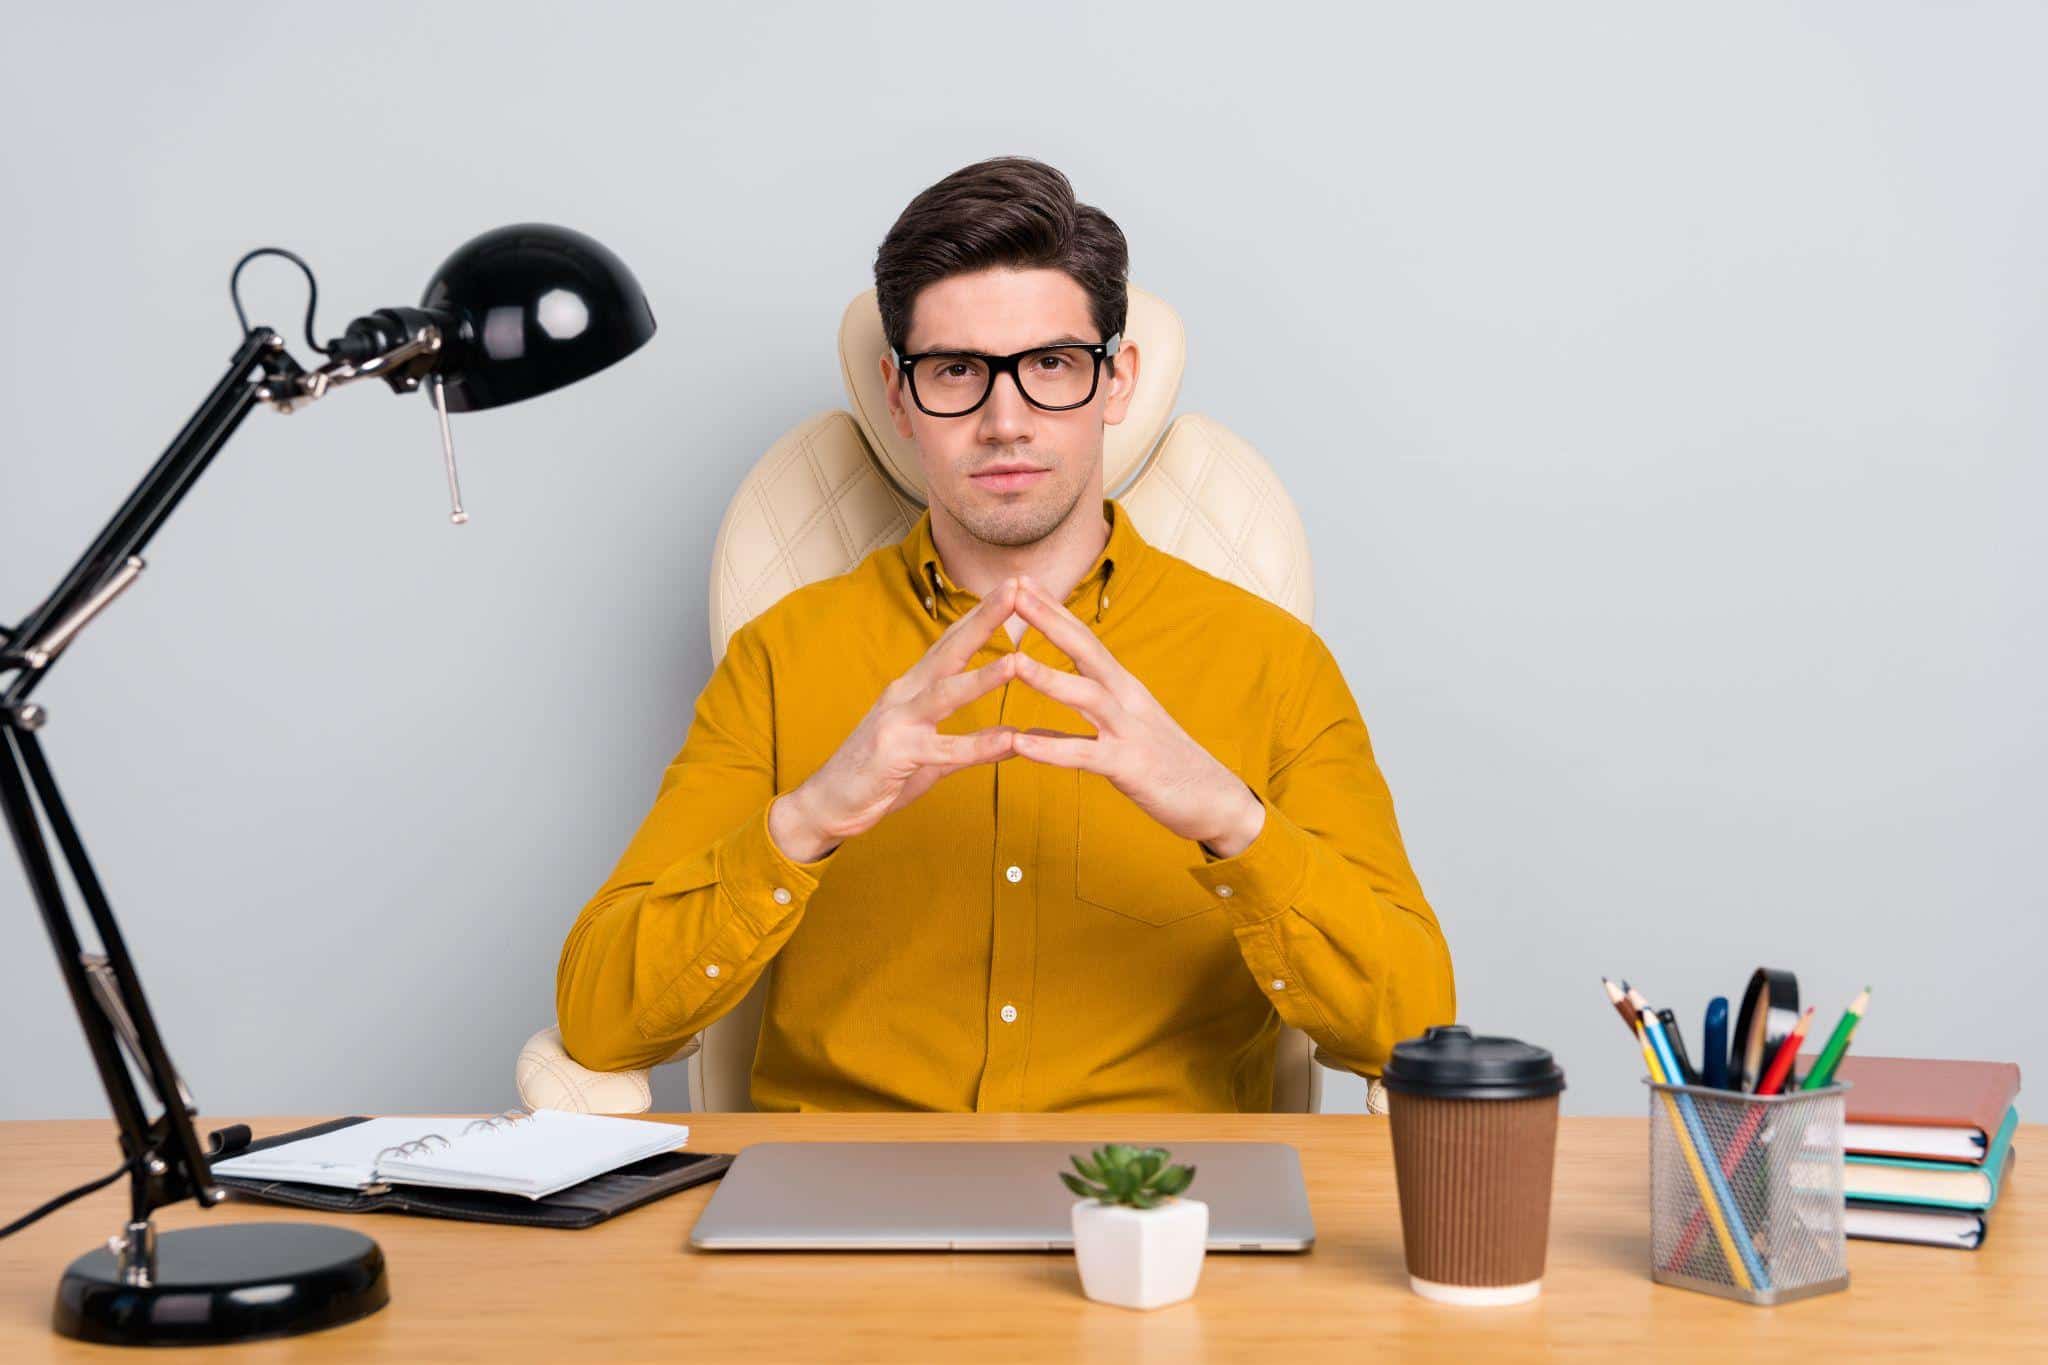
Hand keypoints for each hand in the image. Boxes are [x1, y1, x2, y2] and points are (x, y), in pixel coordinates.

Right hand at [771, 578, 1025, 860]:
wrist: (826, 803)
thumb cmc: (878, 775)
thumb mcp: (931, 755)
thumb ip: (971, 744)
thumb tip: (1014, 737)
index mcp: (912, 688)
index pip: (952, 642)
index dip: (982, 613)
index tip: (1014, 586)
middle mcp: (904, 695)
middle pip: (950, 650)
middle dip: (985, 618)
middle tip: (1018, 588)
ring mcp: (898, 722)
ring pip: (945, 694)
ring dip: (982, 678)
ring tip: (1017, 661)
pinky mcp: (896, 755)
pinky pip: (944, 750)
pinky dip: (978, 745)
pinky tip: (1009, 740)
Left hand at [1006, 575, 1265, 856]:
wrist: (1217, 801)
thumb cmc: (1167, 764)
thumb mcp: (1126, 729)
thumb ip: (1087, 716)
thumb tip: (1034, 723)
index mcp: (1124, 688)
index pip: (1085, 639)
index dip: (1054, 609)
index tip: (1022, 580)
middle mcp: (1128, 699)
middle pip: (1086, 649)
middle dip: (1050, 619)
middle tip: (1015, 589)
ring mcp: (1131, 731)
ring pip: (1088, 696)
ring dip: (1049, 677)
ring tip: (1012, 660)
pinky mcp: (1131, 767)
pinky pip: (1085, 755)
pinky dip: (1051, 748)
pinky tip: (1019, 743)